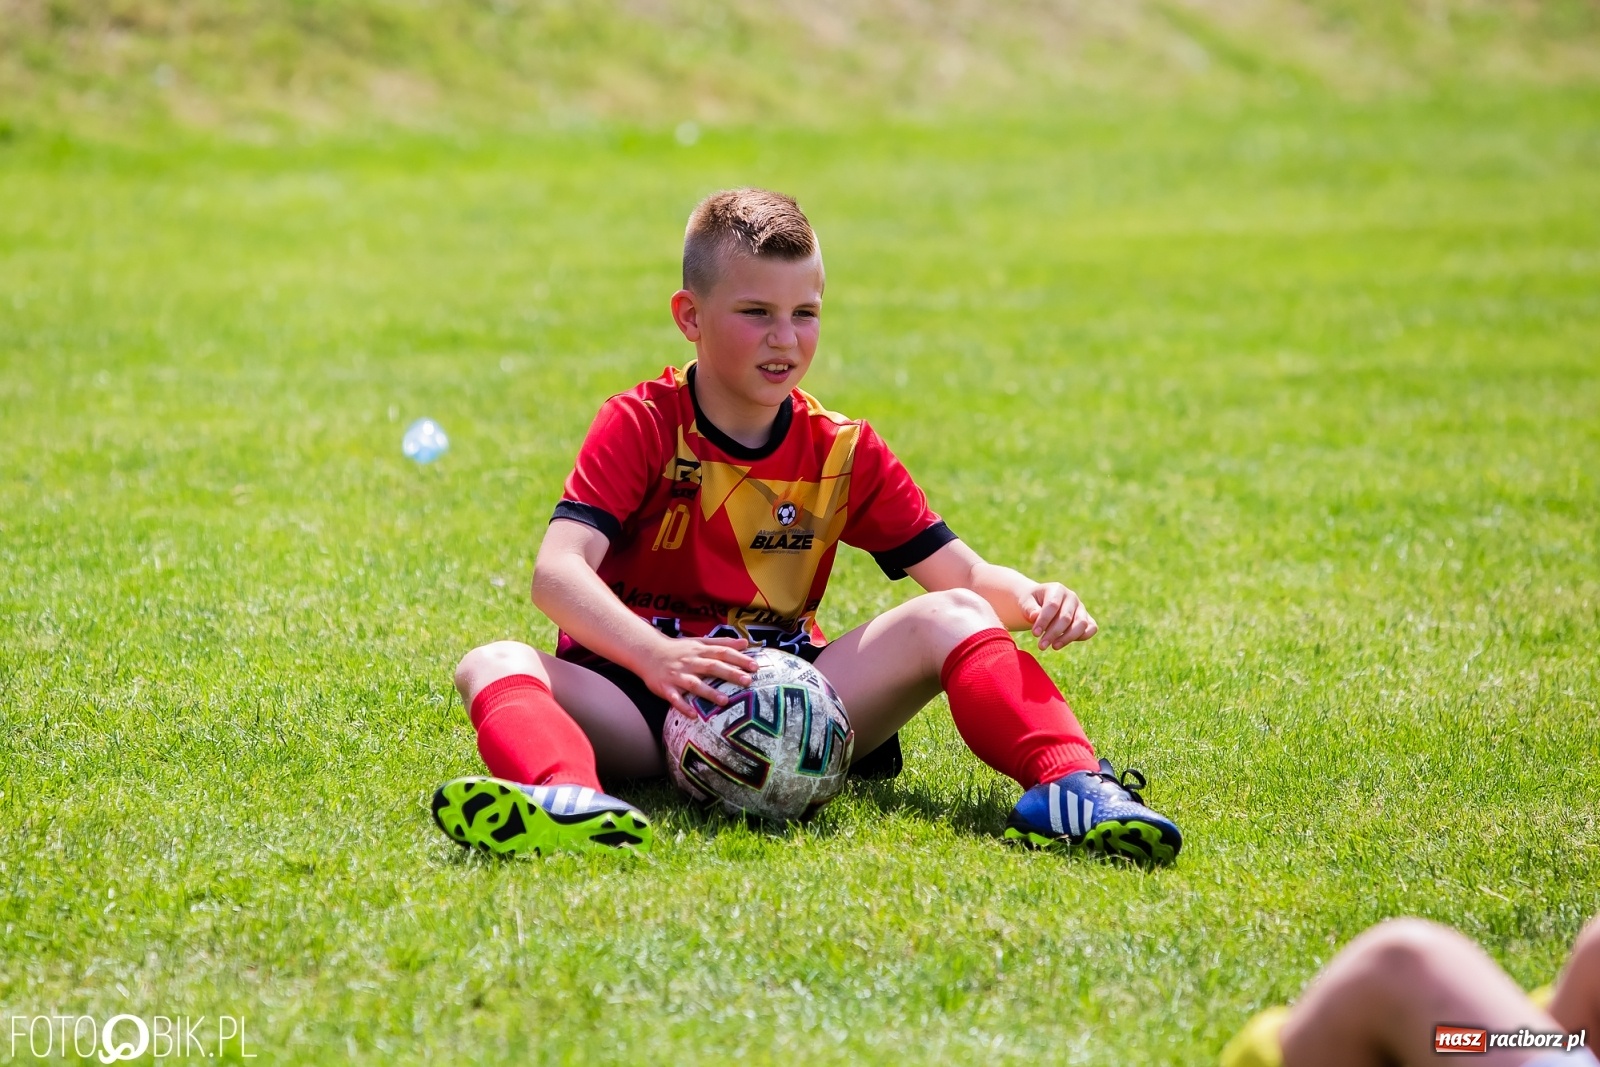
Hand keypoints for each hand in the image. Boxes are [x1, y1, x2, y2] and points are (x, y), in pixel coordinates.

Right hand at [641, 636, 759, 716]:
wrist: (648, 652)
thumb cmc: (679, 649)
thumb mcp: (700, 642)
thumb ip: (722, 643)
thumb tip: (746, 643)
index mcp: (700, 650)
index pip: (722, 652)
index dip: (739, 658)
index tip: (755, 666)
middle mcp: (690, 662)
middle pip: (712, 666)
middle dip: (730, 674)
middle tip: (747, 681)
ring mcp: (677, 675)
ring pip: (694, 684)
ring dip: (709, 692)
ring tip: (725, 701)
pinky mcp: (665, 687)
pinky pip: (674, 698)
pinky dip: (683, 706)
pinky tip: (694, 715)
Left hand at [1020, 583, 1096, 650]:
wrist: (1040, 604)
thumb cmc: (1032, 603)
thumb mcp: (1026, 602)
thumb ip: (1029, 608)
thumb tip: (1035, 616)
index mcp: (1057, 589)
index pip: (1052, 605)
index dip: (1044, 620)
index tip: (1035, 634)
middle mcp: (1072, 597)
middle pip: (1066, 617)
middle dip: (1053, 633)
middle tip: (1041, 646)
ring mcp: (1081, 608)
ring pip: (1081, 624)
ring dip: (1067, 638)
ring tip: (1054, 647)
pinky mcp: (1087, 618)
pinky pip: (1091, 628)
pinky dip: (1082, 637)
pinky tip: (1066, 642)